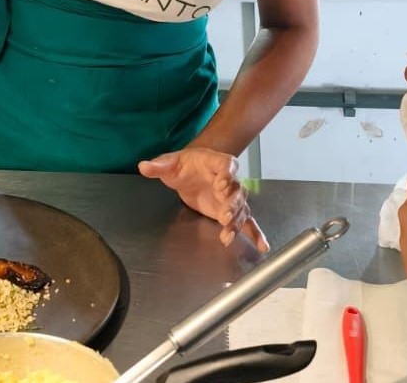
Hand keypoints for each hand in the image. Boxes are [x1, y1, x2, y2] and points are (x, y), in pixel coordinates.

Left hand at [139, 148, 269, 251]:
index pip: (227, 165)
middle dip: (232, 203)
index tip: (222, 184)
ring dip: (237, 221)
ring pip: (241, 208)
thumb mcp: (170, 163)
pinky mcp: (230, 211)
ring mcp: (231, 196)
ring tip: (227, 235)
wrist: (191, 170)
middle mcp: (228, 179)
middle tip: (224, 216)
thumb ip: (159, 165)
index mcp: (215, 162)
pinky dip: (255, 232)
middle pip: (237, 190)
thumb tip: (143, 166)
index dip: (227, 174)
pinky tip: (262, 245)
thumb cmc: (184, 164)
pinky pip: (247, 220)